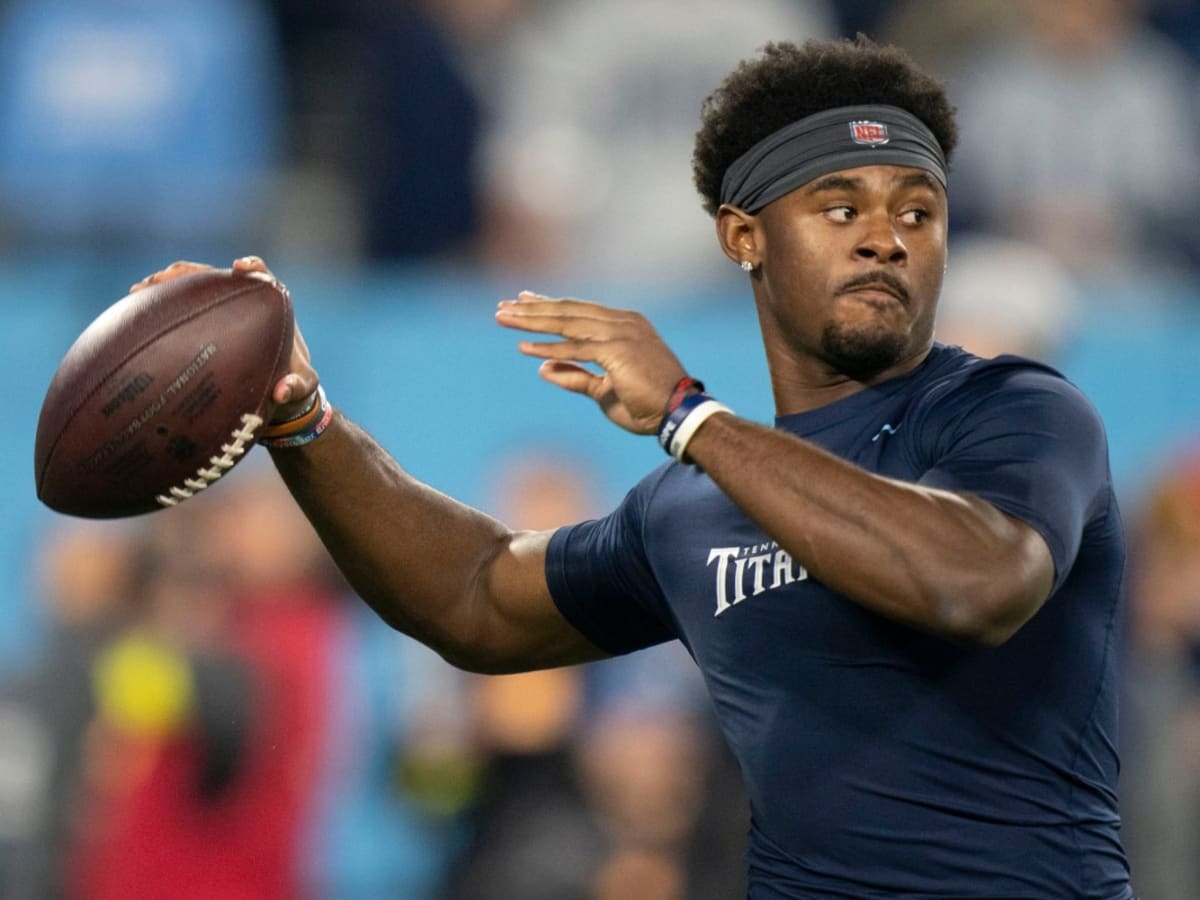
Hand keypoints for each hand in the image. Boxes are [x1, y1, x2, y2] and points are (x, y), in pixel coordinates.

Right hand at [129, 256, 319, 423]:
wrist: (277, 395)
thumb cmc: (294, 386)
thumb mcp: (302, 389)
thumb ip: (298, 387)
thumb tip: (282, 391)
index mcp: (273, 308)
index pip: (264, 276)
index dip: (253, 267)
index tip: (240, 267)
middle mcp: (245, 304)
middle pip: (216, 277)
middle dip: (190, 272)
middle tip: (166, 275)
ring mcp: (222, 314)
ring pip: (193, 290)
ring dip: (166, 286)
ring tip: (138, 291)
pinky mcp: (204, 326)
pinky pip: (181, 312)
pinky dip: (160, 309)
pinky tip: (133, 314)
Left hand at [495, 291, 687, 433]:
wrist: (678, 415)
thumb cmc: (646, 405)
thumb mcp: (602, 391)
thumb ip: (575, 377)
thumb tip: (541, 368)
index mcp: (623, 325)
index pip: (578, 309)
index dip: (548, 305)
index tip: (522, 301)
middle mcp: (622, 322)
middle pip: (568, 310)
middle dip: (532, 308)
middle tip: (501, 306)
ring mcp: (621, 333)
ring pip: (567, 322)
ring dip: (532, 320)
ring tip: (502, 318)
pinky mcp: (617, 350)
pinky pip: (575, 348)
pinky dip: (548, 347)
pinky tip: (523, 346)